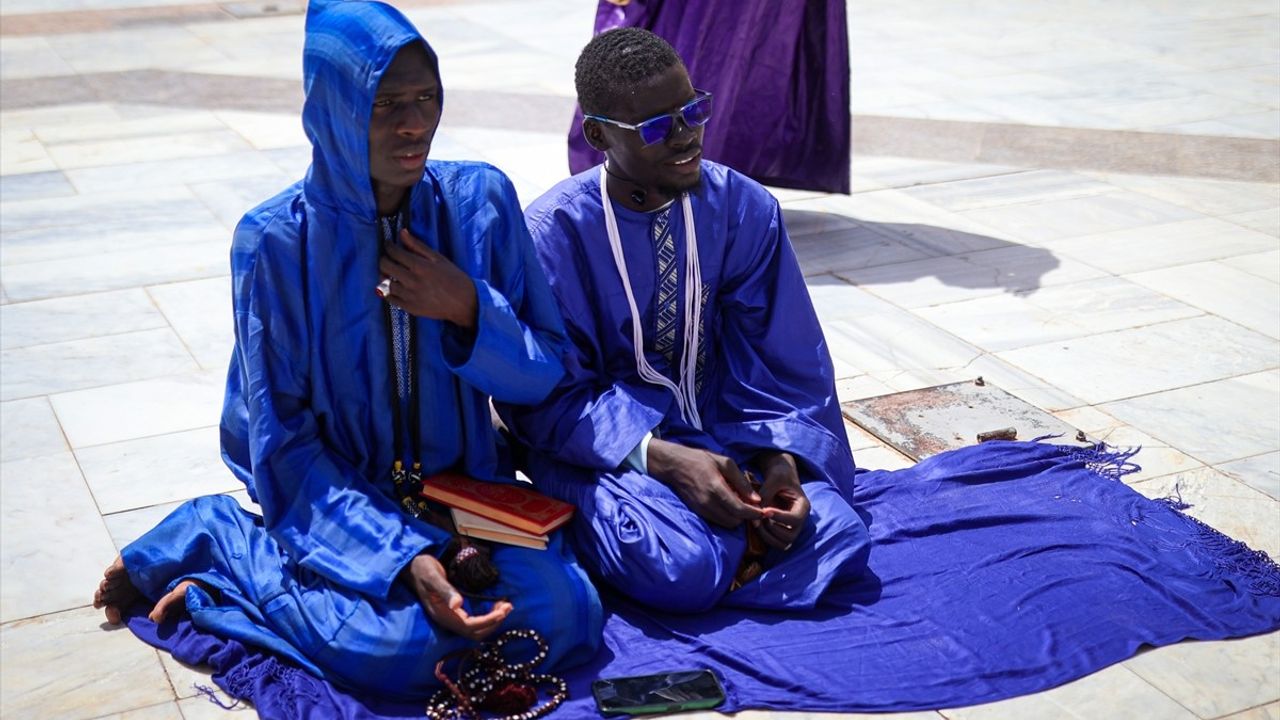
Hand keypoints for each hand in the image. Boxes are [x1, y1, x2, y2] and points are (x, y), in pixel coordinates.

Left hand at [379, 229, 478, 328]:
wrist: (463, 302)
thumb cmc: (453, 277)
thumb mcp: (438, 258)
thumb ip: (417, 245)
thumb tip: (402, 232)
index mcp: (420, 266)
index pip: (394, 252)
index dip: (388, 246)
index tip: (389, 245)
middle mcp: (412, 281)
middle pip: (385, 266)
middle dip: (384, 259)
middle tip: (388, 258)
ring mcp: (409, 296)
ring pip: (384, 283)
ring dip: (384, 275)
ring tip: (390, 273)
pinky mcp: (409, 308)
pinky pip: (389, 298)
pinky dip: (387, 291)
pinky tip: (394, 286)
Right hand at [399, 553, 511, 639]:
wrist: (412, 567)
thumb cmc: (422, 569)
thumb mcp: (433, 576)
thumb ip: (445, 590)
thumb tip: (458, 604)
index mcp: (442, 614)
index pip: (469, 626)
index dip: (487, 621)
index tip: (502, 611)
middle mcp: (447, 620)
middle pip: (474, 633)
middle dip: (493, 622)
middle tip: (508, 607)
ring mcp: (450, 617)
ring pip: (475, 629)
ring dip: (492, 621)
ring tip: (505, 607)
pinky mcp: (453, 612)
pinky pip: (473, 622)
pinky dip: (487, 617)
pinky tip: (495, 606)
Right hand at [647, 438, 763, 528]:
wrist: (674, 465)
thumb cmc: (701, 460)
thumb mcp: (725, 463)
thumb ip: (742, 482)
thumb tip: (756, 499)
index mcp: (716, 488)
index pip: (740, 510)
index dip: (755, 513)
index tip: (764, 511)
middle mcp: (708, 503)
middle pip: (735, 521)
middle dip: (747, 516)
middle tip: (752, 506)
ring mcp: (702, 509)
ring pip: (726, 523)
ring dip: (737, 518)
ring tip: (740, 504)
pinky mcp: (698, 512)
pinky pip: (717, 521)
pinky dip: (727, 516)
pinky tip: (728, 504)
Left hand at [754, 452, 809, 549]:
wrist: (778, 474)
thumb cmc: (779, 474)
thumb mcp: (774, 479)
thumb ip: (766, 494)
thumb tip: (757, 511)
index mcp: (803, 507)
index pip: (795, 520)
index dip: (779, 517)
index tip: (765, 510)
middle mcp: (799, 520)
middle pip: (790, 537)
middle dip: (772, 529)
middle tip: (759, 516)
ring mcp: (791, 527)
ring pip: (782, 544)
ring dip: (767, 536)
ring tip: (756, 521)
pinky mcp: (781, 530)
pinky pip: (774, 542)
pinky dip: (764, 537)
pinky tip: (756, 524)